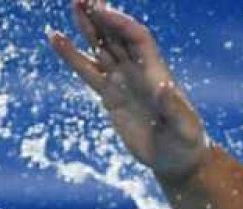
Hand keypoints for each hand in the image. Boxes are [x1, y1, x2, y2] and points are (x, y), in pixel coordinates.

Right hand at [49, 0, 209, 182]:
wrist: (175, 158)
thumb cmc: (186, 142)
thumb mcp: (185, 127)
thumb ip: (174, 107)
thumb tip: (163, 87)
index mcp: (155, 72)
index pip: (136, 37)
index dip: (119, 23)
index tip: (101, 10)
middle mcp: (138, 70)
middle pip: (117, 34)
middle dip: (101, 15)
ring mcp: (122, 81)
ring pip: (101, 46)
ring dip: (88, 26)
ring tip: (73, 4)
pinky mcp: (109, 96)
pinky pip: (87, 71)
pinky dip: (72, 56)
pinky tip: (57, 40)